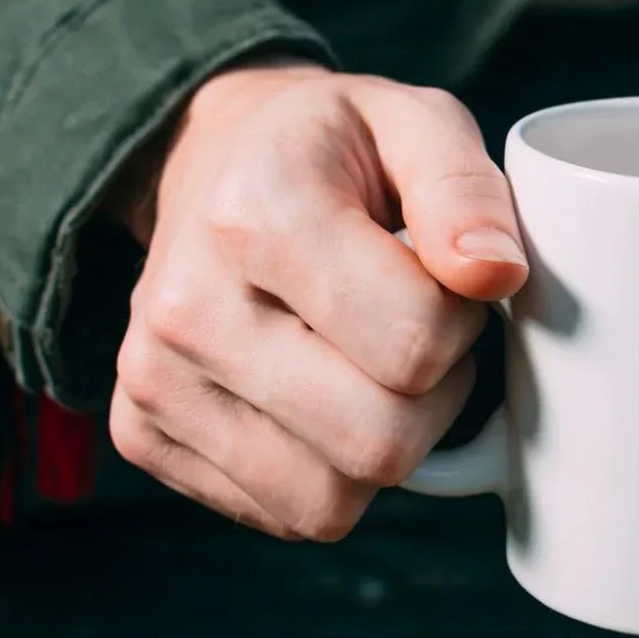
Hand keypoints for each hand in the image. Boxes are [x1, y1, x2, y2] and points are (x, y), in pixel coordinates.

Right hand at [108, 62, 527, 538]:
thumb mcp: (414, 122)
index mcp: (258, 214)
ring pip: (330, 503)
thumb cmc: (331, 147)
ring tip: (367, 364)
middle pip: (376, 445)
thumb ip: (465, 190)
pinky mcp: (142, 434)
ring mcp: (154, 379)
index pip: (413, 345)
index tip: (441, 280)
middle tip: (416, 334)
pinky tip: (316, 393)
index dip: (461, 322)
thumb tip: (496, 275)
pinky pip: (283, 514)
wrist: (214, 158)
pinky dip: (327, 473)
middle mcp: (188, 307)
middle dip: (432, 401)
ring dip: (382, 449)